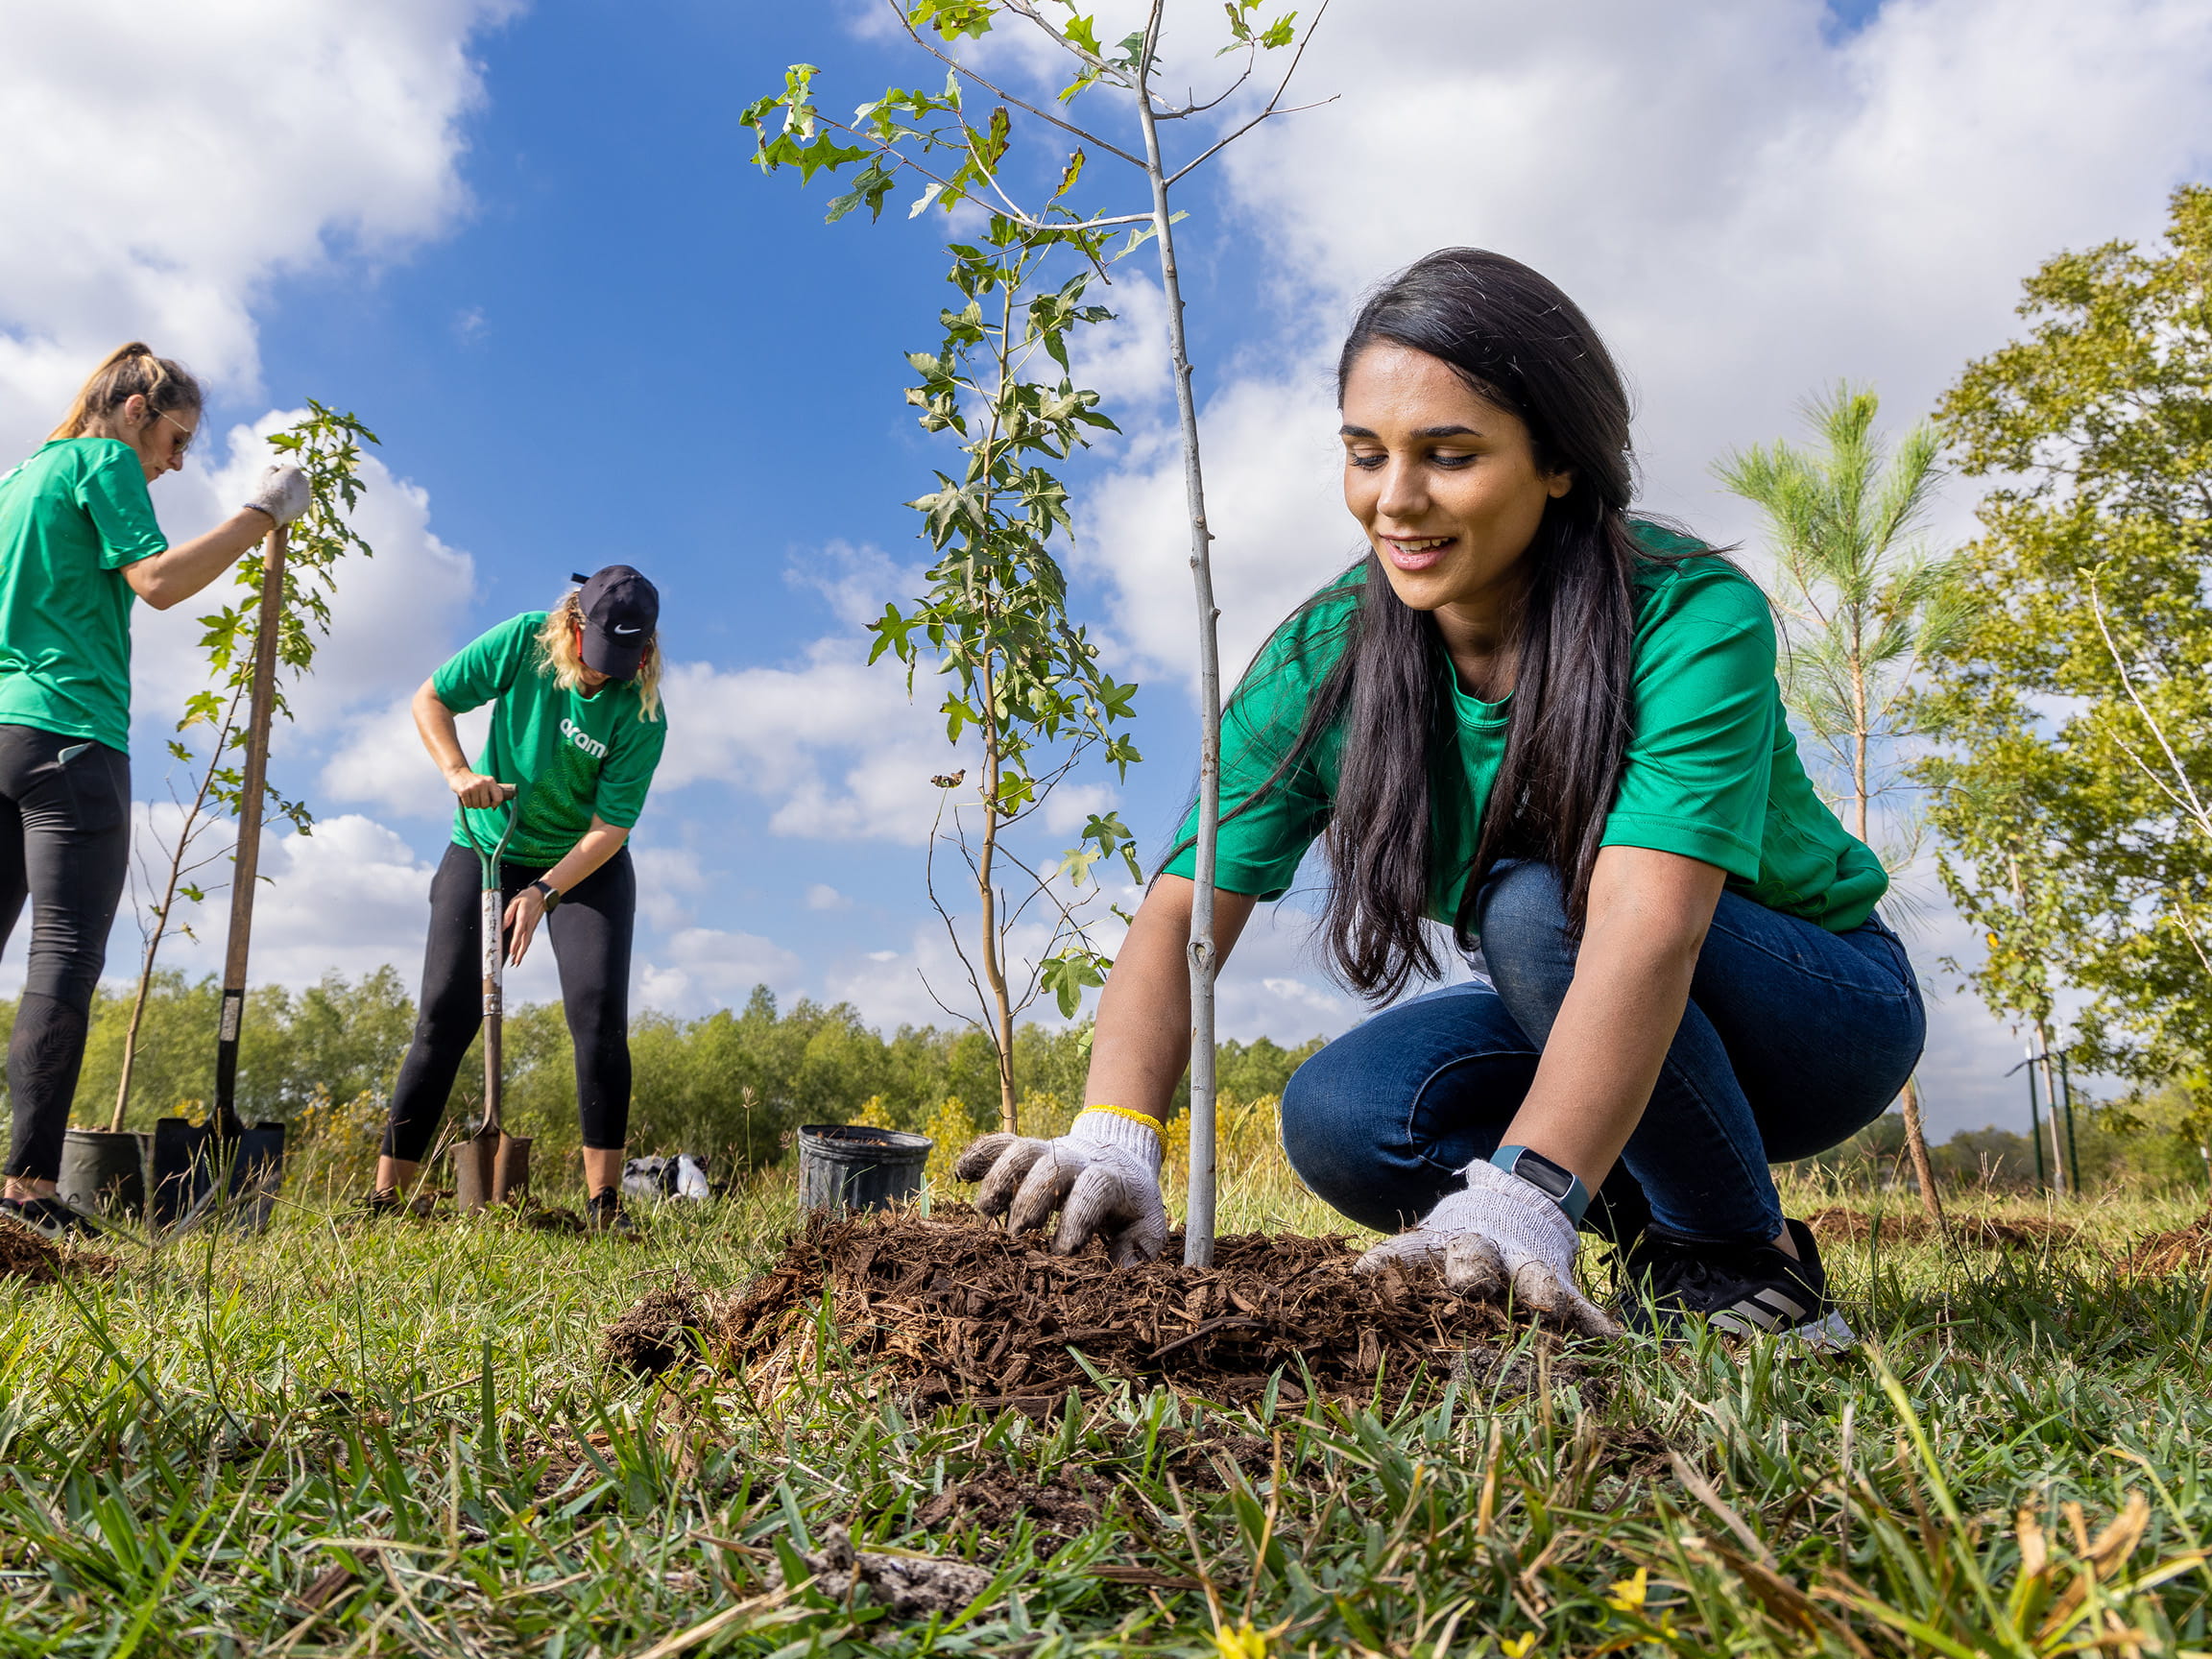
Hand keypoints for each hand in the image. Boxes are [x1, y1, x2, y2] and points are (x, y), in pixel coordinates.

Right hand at [242, 463, 309, 525]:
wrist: (272, 510)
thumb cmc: (267, 490)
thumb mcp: (265, 475)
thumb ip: (272, 468)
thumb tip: (276, 468)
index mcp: (295, 470)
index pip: (286, 470)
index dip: (277, 476)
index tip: (272, 482)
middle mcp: (304, 480)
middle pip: (294, 480)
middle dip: (287, 483)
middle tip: (276, 491)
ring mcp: (307, 493)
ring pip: (298, 491)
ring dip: (291, 493)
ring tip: (280, 499)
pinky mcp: (306, 504)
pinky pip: (299, 502)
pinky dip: (294, 503)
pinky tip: (285, 506)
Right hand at [446, 768, 512, 809]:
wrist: (458, 772)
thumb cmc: (475, 782)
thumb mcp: (486, 783)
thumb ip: (493, 793)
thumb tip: (494, 808)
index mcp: (490, 781)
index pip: (498, 798)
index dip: (495, 804)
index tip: (491, 805)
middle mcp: (482, 783)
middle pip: (486, 804)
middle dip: (482, 805)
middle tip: (478, 800)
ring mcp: (473, 787)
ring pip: (476, 806)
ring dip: (473, 804)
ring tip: (471, 797)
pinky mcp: (463, 791)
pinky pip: (468, 805)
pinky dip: (467, 804)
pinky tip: (466, 797)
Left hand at [502, 887, 546, 965]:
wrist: (542, 895)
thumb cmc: (527, 897)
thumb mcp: (515, 901)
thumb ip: (508, 914)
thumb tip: (503, 925)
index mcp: (524, 916)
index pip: (519, 932)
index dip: (515, 942)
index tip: (511, 951)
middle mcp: (529, 923)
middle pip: (525, 941)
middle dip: (520, 953)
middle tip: (515, 963)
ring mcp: (532, 926)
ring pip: (527, 941)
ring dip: (522, 952)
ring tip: (517, 961)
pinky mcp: (533, 926)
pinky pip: (528, 938)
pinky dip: (525, 946)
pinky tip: (521, 951)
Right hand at [954, 1109, 1167, 1265]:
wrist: (1118, 1154)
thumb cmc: (1129, 1202)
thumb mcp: (1146, 1223)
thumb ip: (1139, 1247)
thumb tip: (1121, 1272)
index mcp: (1110, 1178)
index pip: (1094, 1189)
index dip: (1078, 1217)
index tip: (1065, 1251)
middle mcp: (1076, 1160)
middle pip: (1051, 1167)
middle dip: (1032, 1199)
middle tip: (1017, 1234)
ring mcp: (1048, 1151)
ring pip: (1022, 1151)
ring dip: (1001, 1177)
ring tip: (986, 1211)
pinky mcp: (1027, 1149)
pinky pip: (1000, 1144)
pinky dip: (979, 1155)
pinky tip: (961, 1174)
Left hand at [1356, 1159, 1620, 1337]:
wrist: (1516, 1202)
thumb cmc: (1456, 1240)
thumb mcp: (1423, 1243)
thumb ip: (1392, 1264)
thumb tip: (1337, 1289)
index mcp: (1437, 1248)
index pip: (1403, 1256)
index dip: (1384, 1265)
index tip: (1361, 1280)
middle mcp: (1479, 1254)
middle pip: (1471, 1260)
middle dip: (1468, 1272)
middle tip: (1468, 1285)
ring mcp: (1521, 1265)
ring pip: (1529, 1276)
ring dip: (1535, 1292)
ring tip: (1546, 1307)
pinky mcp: (1555, 1278)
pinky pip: (1576, 1302)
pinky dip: (1591, 1320)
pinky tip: (1607, 1339)